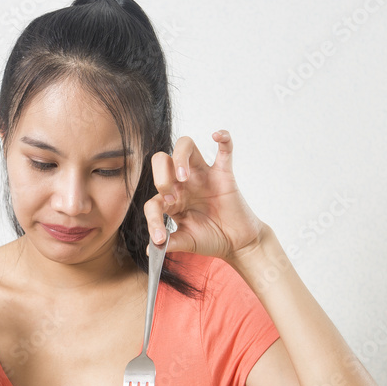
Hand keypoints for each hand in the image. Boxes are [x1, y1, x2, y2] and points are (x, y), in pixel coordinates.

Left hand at [143, 130, 265, 261]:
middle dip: (160, 175)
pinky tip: (216, 136)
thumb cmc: (211, 239)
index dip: (153, 220)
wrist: (236, 242)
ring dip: (180, 157)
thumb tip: (150, 249)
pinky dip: (223, 138)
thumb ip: (171, 243)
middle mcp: (183, 183)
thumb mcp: (188, 242)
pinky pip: (224, 149)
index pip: (152, 202)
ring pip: (185, 146)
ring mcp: (202, 175)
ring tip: (183, 176)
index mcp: (170, 200)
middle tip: (170, 195)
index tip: (160, 238)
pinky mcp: (223, 173)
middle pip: (161, 160)